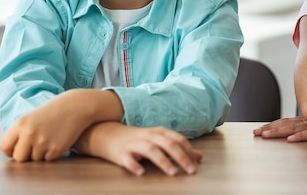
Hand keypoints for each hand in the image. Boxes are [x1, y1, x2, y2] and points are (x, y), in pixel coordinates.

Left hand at [0, 94, 91, 161]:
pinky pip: (48, 159)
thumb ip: (21, 132)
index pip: (4, 146)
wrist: (78, 106)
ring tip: (50, 139)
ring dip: (41, 154)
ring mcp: (43, 142)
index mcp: (21, 124)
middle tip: (34, 149)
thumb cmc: (55, 110)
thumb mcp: (33, 116)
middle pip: (19, 158)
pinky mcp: (56, 149)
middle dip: (26, 156)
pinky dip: (52, 154)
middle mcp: (30, 134)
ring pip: (35, 160)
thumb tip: (13, 152)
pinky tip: (58, 141)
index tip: (16, 151)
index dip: (10, 151)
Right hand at [76, 122, 202, 175]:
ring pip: (151, 150)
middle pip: (168, 144)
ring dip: (163, 161)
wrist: (107, 134)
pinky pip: (128, 158)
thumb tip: (199, 157)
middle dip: (181, 157)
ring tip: (173, 173)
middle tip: (191, 170)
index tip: (197, 165)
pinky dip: (135, 165)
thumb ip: (178, 149)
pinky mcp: (121, 153)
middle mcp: (149, 136)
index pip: (178, 139)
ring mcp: (135, 143)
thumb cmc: (138, 140)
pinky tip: (140, 172)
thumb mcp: (159, 141)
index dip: (189, 151)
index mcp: (160, 133)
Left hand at [253, 117, 306, 141]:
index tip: (258, 130)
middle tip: (255, 133)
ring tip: (266, 135)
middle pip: (287, 124)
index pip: (287, 122)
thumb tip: (302, 129)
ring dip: (280, 132)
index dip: (272, 125)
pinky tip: (292, 140)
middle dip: (270, 129)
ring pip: (296, 129)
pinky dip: (302, 137)